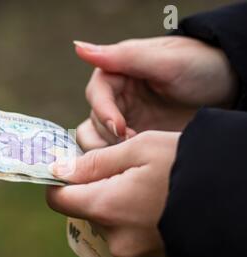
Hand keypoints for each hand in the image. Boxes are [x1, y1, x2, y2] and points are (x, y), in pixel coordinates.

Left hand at [46, 131, 179, 256]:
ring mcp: (134, 250)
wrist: (236, 199)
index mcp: (106, 206)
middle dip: (95, 189)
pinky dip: (133, 218)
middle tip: (121, 169)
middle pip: (85, 210)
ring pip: (108, 222)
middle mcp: (115, 236)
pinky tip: (156, 203)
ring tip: (145, 185)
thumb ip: (94, 162)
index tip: (70, 168)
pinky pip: (129, 234)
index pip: (59, 200)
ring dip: (116, 203)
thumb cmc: (187, 165)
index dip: (60, 182)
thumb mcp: (139, 149)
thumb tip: (58, 169)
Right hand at [74, 36, 237, 149]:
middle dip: (108, 135)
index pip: (96, 94)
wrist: (228, 89)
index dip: (104, 112)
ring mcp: (124, 117)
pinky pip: (112, 150)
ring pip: (97, 138)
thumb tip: (79, 47)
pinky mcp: (133, 137)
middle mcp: (116, 96)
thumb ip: (123, 57)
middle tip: (133, 143)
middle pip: (93, 120)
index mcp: (117, 71)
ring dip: (109, 149)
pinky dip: (117, 157)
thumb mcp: (165, 60)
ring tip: (134, 153)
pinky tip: (137, 158)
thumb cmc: (200, 66)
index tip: (119, 128)